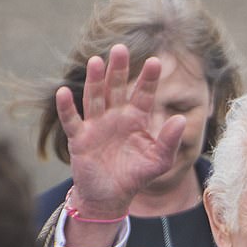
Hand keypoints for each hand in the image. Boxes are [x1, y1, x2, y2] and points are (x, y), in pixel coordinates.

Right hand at [56, 44, 185, 218]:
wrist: (111, 197)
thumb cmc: (136, 176)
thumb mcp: (159, 160)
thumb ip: (170, 140)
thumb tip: (182, 119)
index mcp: (136, 118)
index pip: (143, 93)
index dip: (148, 78)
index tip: (155, 61)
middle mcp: (115, 116)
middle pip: (116, 87)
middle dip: (118, 69)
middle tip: (121, 48)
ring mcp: (96, 125)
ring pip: (94, 97)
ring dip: (94, 80)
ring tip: (96, 61)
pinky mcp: (79, 139)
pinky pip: (72, 120)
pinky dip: (67, 107)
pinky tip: (64, 92)